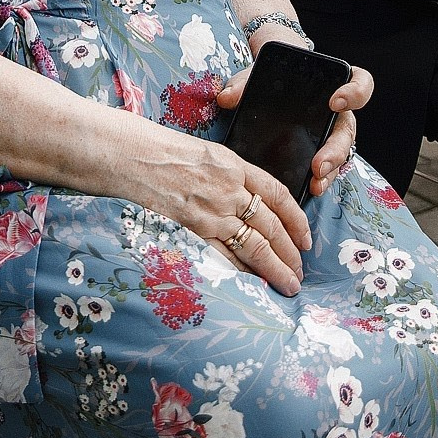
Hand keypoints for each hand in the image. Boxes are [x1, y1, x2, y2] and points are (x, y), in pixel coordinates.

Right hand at [143, 130, 309, 296]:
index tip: (305, 239)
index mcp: (235, 166)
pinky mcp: (193, 230)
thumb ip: (230, 176)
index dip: (297, 220)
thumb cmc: (163, 151)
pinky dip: (242, 271)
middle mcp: (229, 190)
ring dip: (275, 268)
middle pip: (271, 227)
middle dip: (290, 253)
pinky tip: (253, 282)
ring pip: (254, 246)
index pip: (278, 195)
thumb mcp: (207, 154)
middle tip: (300, 272)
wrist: (132, 156)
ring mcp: (211, 213)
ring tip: (288, 285)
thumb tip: (250, 201)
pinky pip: (224, 255)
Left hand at [216, 56, 374, 199]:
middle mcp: (338, 112)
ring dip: (330, 171)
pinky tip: (308, 188)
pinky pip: (327, 166)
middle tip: (319, 165)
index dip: (355, 91)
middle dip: (335, 150)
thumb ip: (245, 82)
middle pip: (347, 131)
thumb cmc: (272, 74)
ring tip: (315, 184)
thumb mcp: (258, 73)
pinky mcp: (320, 150)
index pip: (360, 84)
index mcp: (333, 85)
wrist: (271, 83)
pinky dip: (320, 178)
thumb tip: (227, 97)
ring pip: (341, 154)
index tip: (335, 102)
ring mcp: (330, 133)